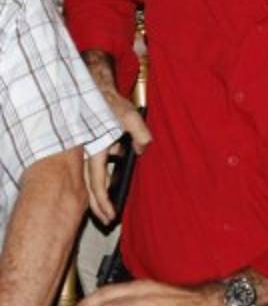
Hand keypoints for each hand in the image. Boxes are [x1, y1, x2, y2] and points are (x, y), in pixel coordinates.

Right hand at [85, 89, 150, 223]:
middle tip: (107, 220)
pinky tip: (108, 183)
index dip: (103, 201)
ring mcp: (87, 149)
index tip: (109, 215)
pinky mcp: (90, 144)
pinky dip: (100, 176)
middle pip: (90, 185)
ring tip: (106, 209)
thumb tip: (142, 150)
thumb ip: (138, 133)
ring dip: (98, 193)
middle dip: (97, 205)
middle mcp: (88, 152)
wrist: (94, 85)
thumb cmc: (109, 101)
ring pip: (90, 177)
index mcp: (96, 149)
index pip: (97, 182)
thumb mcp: (129, 115)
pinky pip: (94, 166)